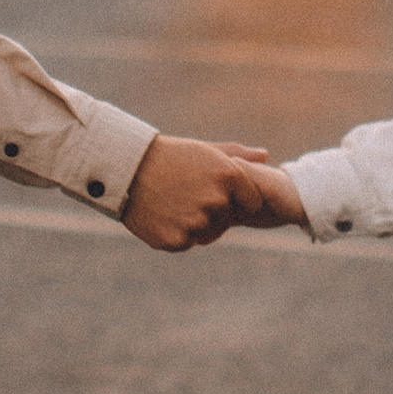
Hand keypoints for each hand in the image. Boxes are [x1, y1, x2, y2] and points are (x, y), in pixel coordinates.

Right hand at [121, 138, 307, 251]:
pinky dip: (176, 233)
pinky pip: (187, 242)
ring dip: (194, 222)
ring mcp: (197, 222)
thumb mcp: (204, 150)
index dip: (237, 199)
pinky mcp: (177, 240)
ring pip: (207, 231)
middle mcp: (217, 200)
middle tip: (185, 193)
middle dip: (213, 210)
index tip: (215, 190)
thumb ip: (238, 156)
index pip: (253, 202)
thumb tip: (266, 155)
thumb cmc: (168, 157)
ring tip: (172, 201)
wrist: (126, 169)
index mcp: (229, 175)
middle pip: (228, 218)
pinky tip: (162, 214)